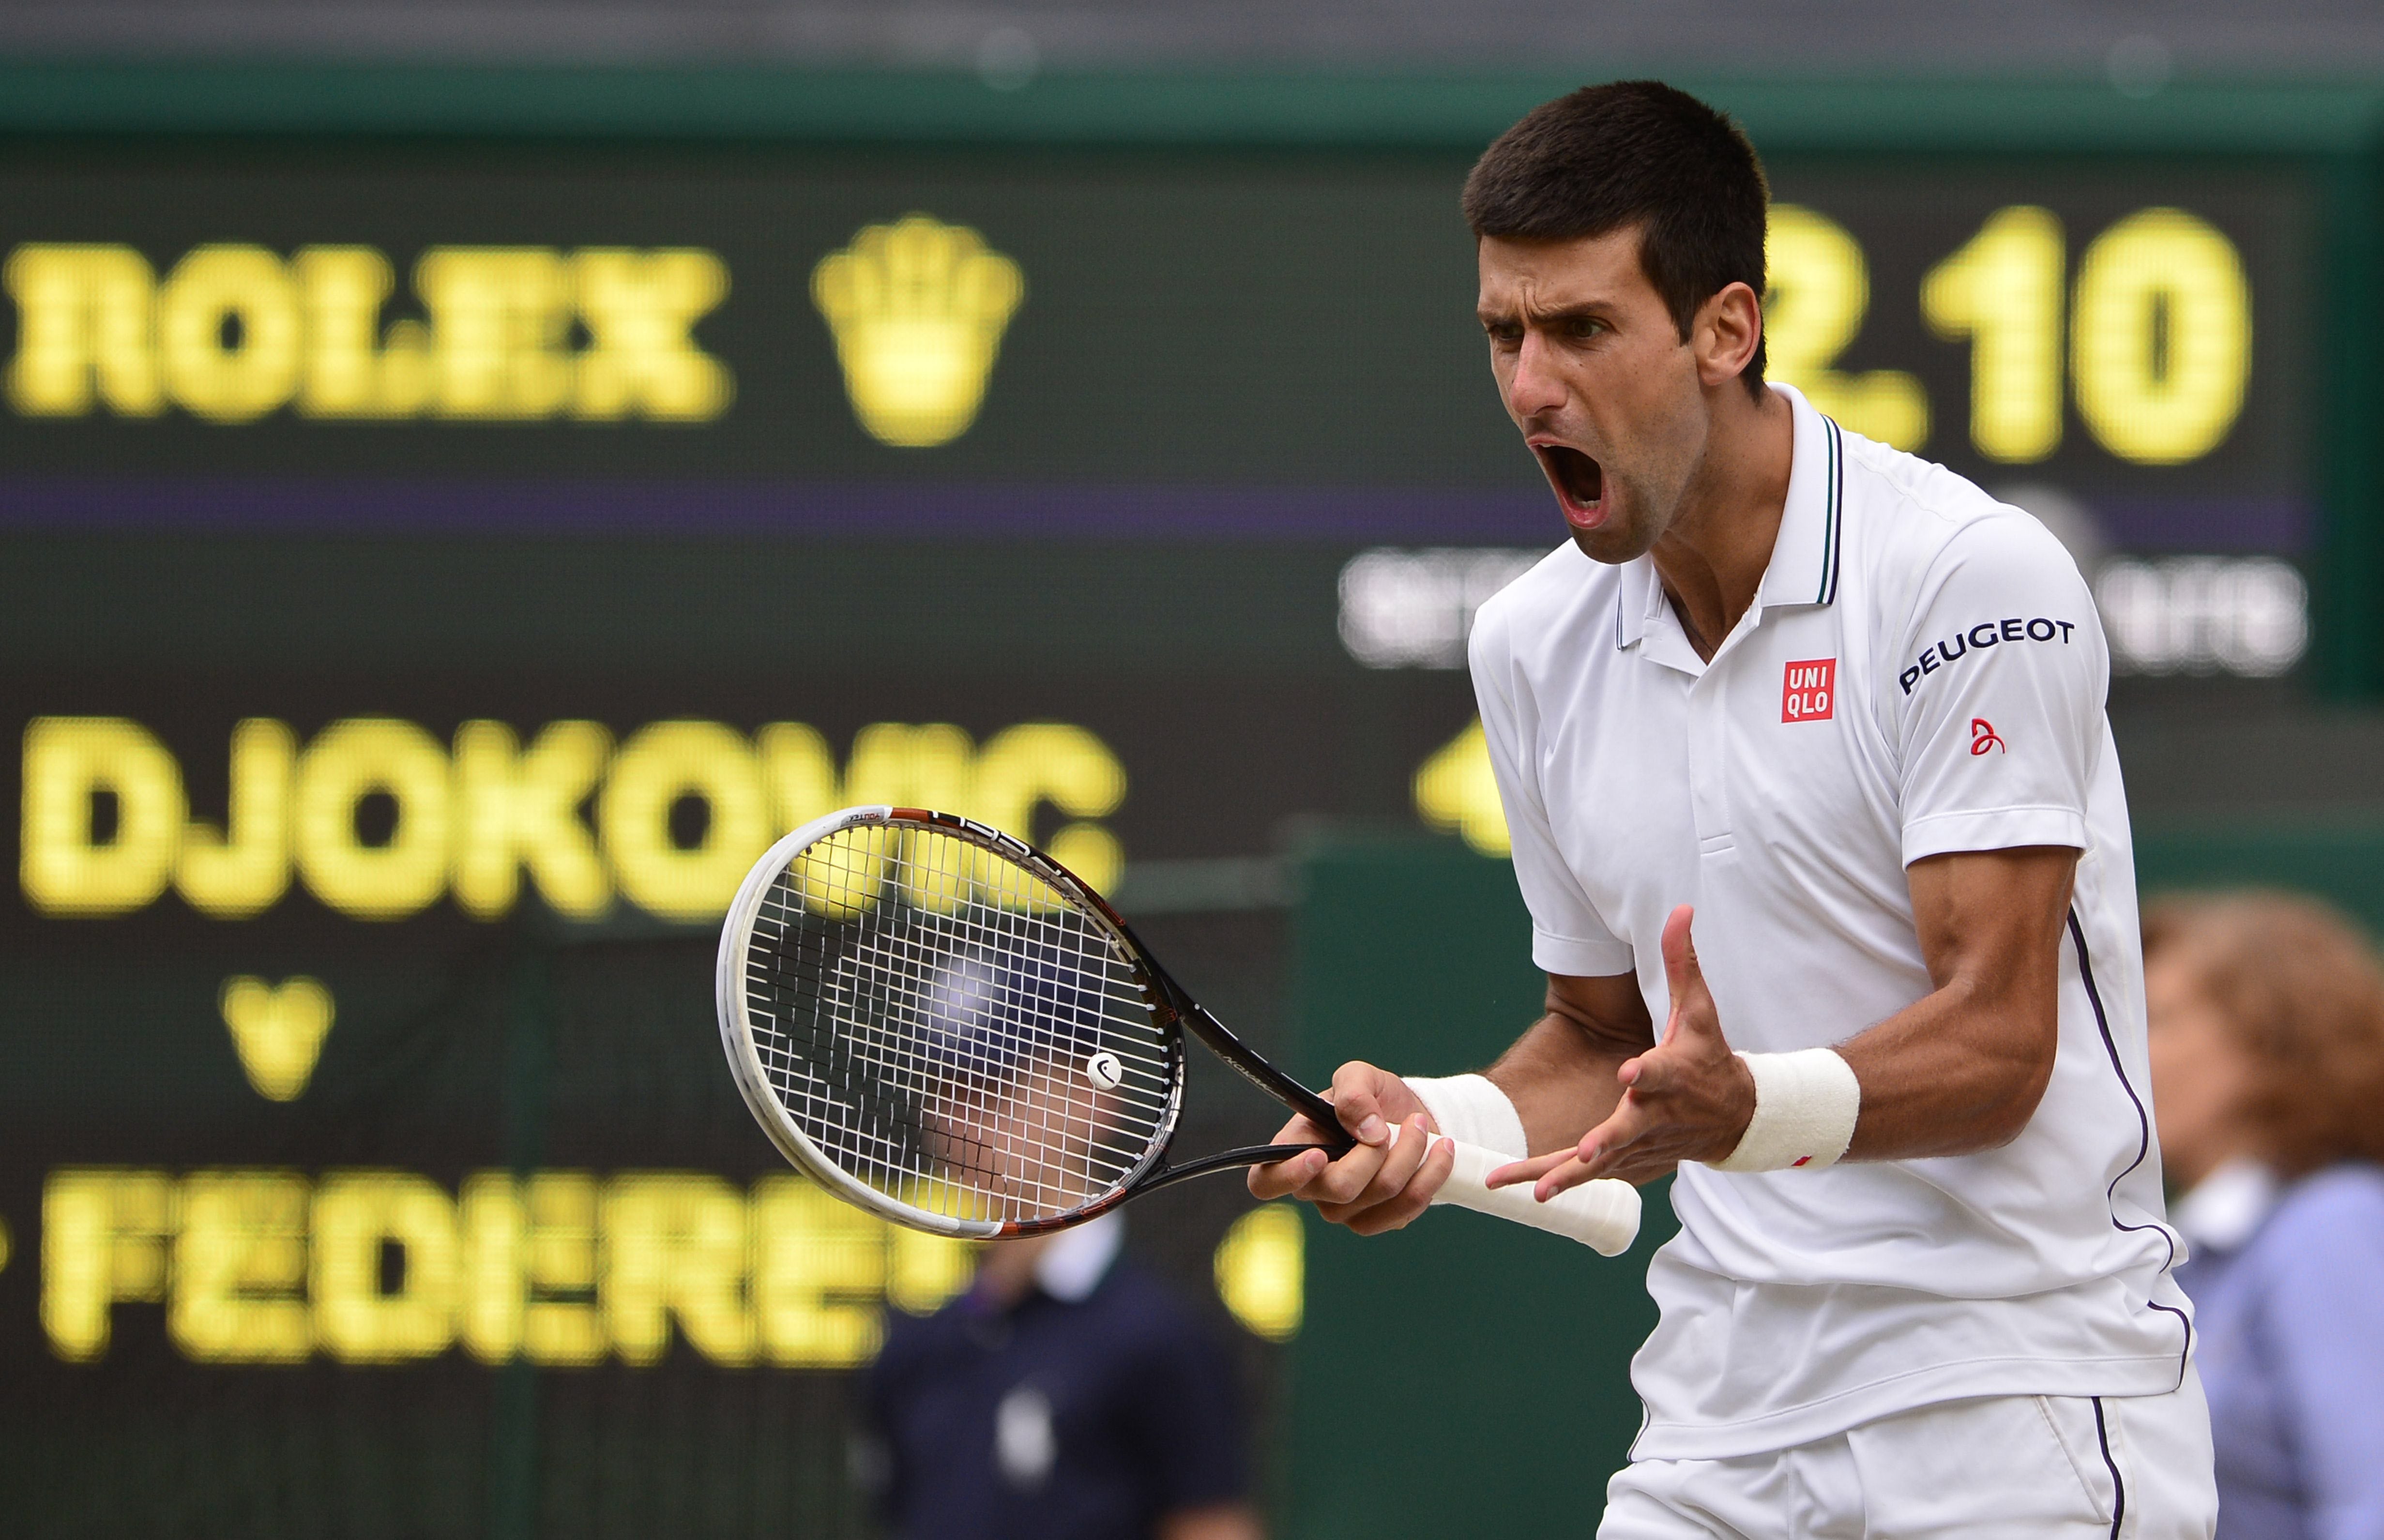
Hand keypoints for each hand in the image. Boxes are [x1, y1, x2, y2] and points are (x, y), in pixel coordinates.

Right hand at [1245, 1060, 1457, 1235]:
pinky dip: (1430, 1175)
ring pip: (1381, 1195)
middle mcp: (1315, 1188)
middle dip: (1378, 1152)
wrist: (1416, 1119)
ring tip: (1422, 1127)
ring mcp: (1348, 1210)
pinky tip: (1440, 1152)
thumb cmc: (1376, 1099)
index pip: (1266, 1182)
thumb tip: (1366, 1129)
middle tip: (1399, 1124)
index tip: (1320, 1155)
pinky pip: (1407, 1207)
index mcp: (1295, 1150)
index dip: (1289, 1175)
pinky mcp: (1381, 1220)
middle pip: (1340, 1189)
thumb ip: (1354, 1091)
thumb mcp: (1361, 1076)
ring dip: (1411, 1156)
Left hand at [1488, 905, 1753, 1196]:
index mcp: (1672, 1074)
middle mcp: (1654, 1113)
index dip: (1647, 1071)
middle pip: (1627, 1129)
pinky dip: (1557, 1182)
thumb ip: (1682, 962)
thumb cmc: (1709, 1055)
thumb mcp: (1698, 1009)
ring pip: (1599, 1163)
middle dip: (1605, 1141)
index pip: (1659, 1071)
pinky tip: (1516, 1187)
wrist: (1735, 1117)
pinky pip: (1587, 1175)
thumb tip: (1680, 909)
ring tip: (1528, 1189)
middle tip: (1585, 1151)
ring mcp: (1639, 1143)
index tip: (1630, 1073)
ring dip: (1563, 1176)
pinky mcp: (1626, 1161)